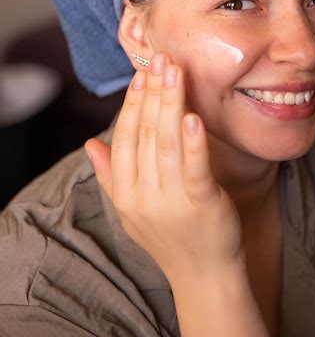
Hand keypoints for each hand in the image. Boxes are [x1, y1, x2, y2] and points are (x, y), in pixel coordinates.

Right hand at [85, 53, 244, 284]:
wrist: (203, 276)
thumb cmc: (169, 238)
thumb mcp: (131, 210)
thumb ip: (111, 176)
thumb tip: (89, 144)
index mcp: (125, 193)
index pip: (124, 139)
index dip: (132, 105)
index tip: (140, 75)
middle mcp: (143, 196)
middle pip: (145, 134)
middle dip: (152, 93)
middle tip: (159, 59)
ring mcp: (172, 201)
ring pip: (167, 144)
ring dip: (170, 104)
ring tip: (174, 72)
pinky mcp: (202, 204)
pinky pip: (194, 168)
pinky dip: (193, 141)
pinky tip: (192, 116)